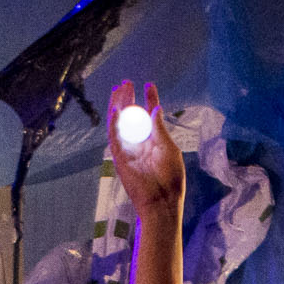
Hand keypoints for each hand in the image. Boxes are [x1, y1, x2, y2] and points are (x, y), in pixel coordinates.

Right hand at [105, 79, 182, 221]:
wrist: (162, 201)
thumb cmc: (170, 179)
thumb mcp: (168, 148)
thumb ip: (160, 129)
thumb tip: (155, 107)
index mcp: (153, 140)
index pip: (148, 115)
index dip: (148, 99)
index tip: (149, 85)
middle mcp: (139, 143)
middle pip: (130, 116)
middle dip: (128, 98)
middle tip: (126, 82)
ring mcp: (128, 150)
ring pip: (119, 123)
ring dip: (118, 106)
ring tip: (119, 89)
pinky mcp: (120, 159)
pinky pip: (114, 139)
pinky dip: (113, 124)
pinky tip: (115, 110)